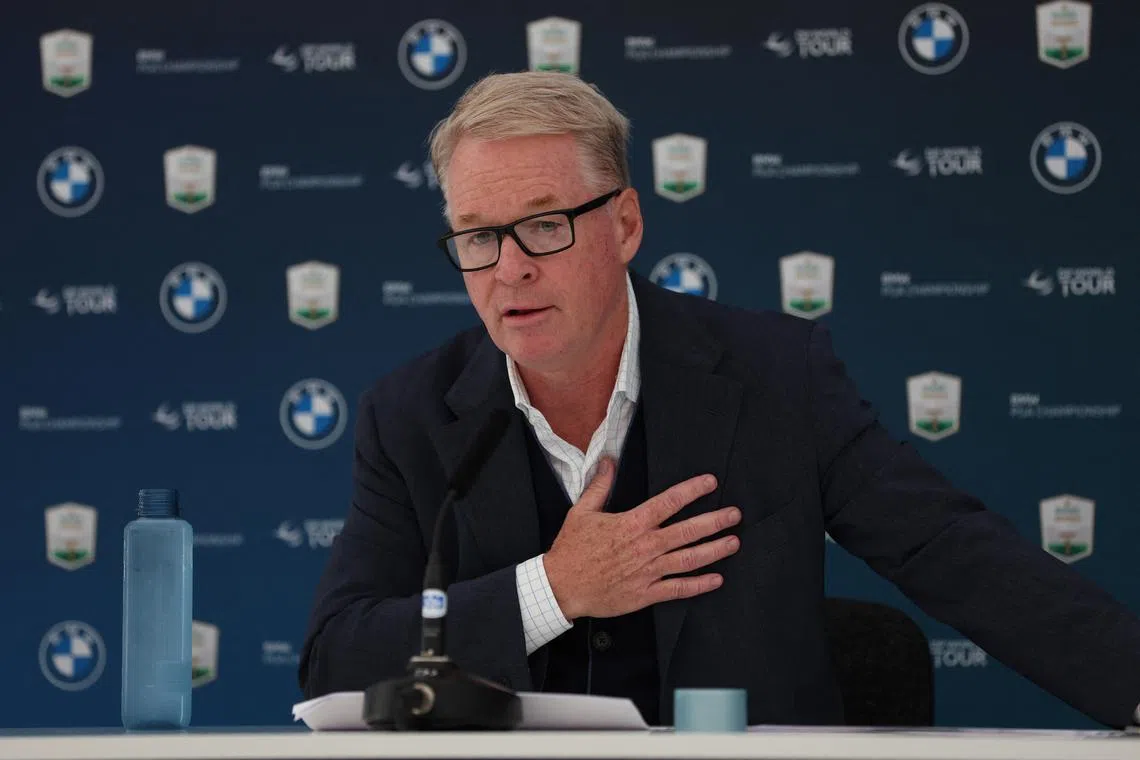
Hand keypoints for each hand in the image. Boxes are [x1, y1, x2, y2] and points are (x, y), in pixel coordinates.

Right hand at [543, 457, 740, 620]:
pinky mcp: (645, 594)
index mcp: (632, 523)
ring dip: (714, 550)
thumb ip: (600, 486)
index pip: (669, 501)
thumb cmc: (571, 549)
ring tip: (733, 542)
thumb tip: (609, 461)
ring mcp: (648, 571)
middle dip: (715, 521)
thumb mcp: (582, 511)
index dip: (693, 490)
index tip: (711, 483)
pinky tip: (716, 579)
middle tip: (735, 515)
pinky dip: (699, 585)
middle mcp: (645, 546)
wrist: (561, 586)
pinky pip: (678, 589)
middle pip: (688, 530)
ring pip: (689, 559)